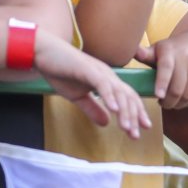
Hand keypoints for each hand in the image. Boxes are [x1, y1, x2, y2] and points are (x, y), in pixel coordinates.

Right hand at [33, 30, 151, 138]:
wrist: (43, 52)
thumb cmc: (61, 72)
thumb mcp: (77, 96)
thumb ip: (92, 108)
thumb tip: (106, 123)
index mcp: (108, 81)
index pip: (128, 98)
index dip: (137, 113)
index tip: (143, 129)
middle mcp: (108, 76)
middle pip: (128, 96)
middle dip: (134, 116)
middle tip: (136, 135)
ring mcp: (99, 71)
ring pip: (118, 92)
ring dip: (124, 111)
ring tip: (127, 128)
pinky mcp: (87, 69)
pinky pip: (102, 84)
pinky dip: (109, 97)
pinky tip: (113, 109)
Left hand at [134, 34, 187, 109]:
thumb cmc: (174, 49)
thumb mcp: (159, 49)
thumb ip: (145, 54)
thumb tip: (133, 51)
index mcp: (170, 50)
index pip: (166, 68)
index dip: (162, 83)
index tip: (158, 96)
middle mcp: (186, 56)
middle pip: (177, 87)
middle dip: (168, 102)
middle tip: (163, 104)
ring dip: (179, 104)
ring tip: (172, 103)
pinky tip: (184, 101)